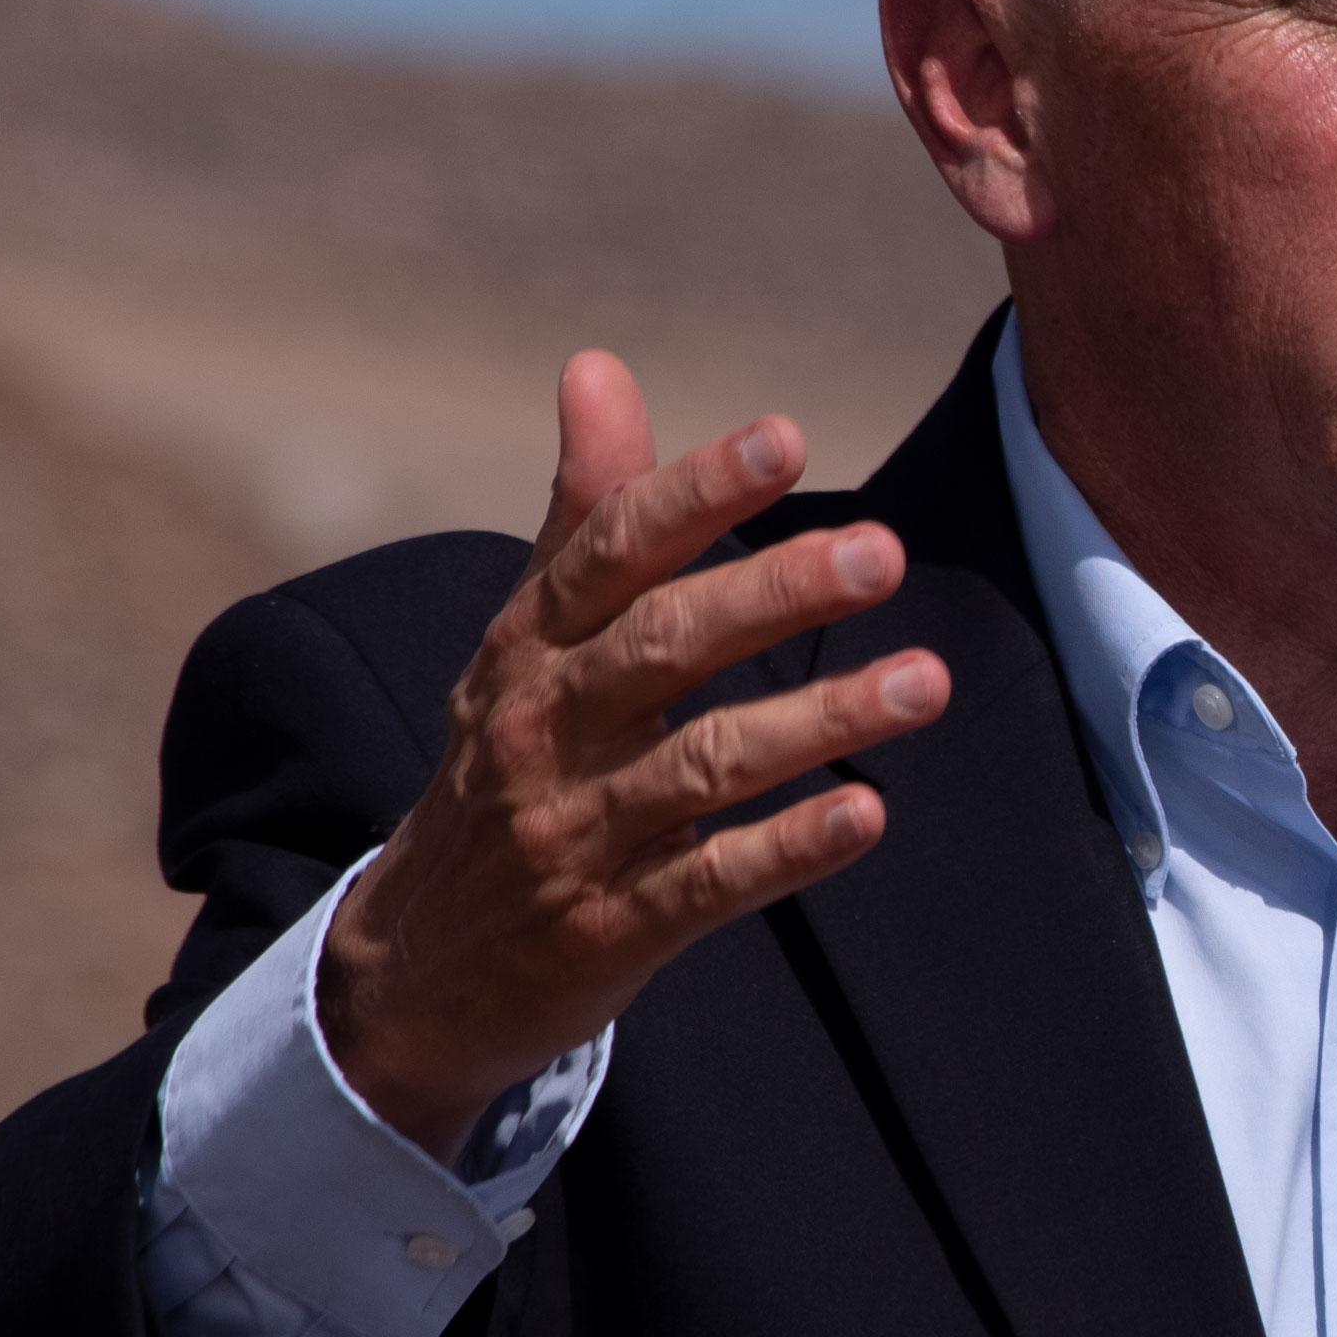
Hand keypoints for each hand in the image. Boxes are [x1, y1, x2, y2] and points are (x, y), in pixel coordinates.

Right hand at [318, 351, 952, 1153]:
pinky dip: (786, 851)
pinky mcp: (606, 932)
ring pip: (703, 766)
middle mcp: (542, 731)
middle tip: (883, 553)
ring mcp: (571, 835)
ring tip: (925, 682)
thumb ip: (584, 513)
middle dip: (770, 594)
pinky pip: (706, 884)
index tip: (784, 436)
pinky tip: (866, 815)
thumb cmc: (502, 771)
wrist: (410, 973)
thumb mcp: (525, 644)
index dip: (694, 493)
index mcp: (525, 648)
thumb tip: (598, 363)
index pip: (609, 553)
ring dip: (818, 720)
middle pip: (660, 647)